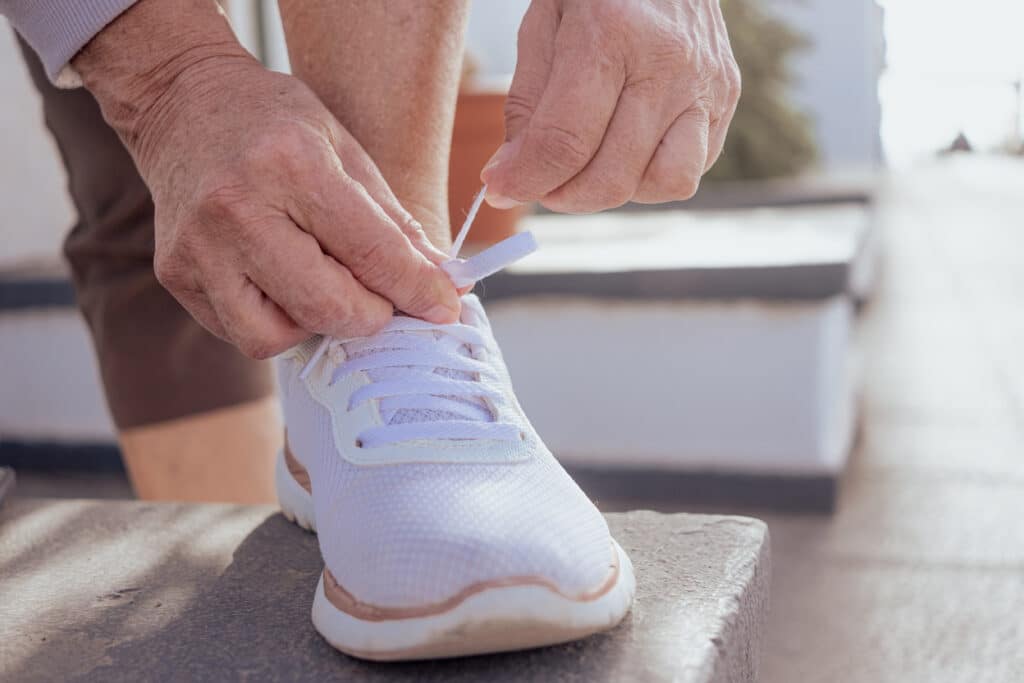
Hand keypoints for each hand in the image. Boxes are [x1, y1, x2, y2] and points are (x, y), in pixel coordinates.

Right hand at [75, 0, 459, 358]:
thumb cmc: (274, 123)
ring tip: (324, 286)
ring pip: (276, 338)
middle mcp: (236, 209)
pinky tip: (284, 286)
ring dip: (317, 327)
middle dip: (372, 316)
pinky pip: (240, 333)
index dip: (417, 290)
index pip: (371, 253)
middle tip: (383, 299)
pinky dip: (278, 323)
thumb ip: (394, 224)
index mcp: (290, 164)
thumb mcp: (345, 151)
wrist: (180, 102)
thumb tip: (444, 284)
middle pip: (326, 307)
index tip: (445, 306)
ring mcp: (198, 248)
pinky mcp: (175, 275)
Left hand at [481, 0, 739, 212]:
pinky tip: (625, 147)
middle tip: (540, 181)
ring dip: (615, 191)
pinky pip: (690, 170)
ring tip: (588, 166)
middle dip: (563, 195)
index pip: (565, 143)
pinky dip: (650, 175)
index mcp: (613, 33)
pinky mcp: (727, 98)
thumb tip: (508, 180)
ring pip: (663, 184)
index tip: (499, 190)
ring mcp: (706, 83)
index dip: (524, 181)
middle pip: (612, 177)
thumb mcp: (542, 25)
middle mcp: (669, 62)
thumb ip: (524, 106)